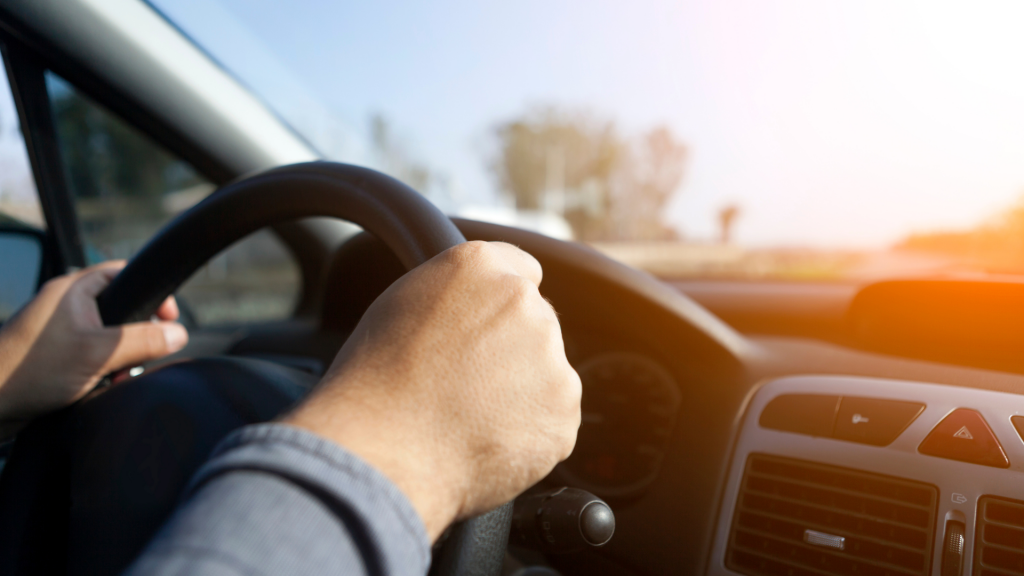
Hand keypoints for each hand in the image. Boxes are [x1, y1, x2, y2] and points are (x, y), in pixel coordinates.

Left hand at [0, 261, 187, 436]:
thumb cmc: (29, 371)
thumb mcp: (98, 353)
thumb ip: (143, 340)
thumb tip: (178, 334)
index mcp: (73, 289)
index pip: (124, 273)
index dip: (151, 294)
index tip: (169, 318)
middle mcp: (64, 304)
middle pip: (120, 308)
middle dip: (136, 335)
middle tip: (141, 354)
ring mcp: (57, 330)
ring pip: (107, 336)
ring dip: (118, 358)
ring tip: (114, 375)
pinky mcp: (53, 354)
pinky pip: (91, 355)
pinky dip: (100, 369)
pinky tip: (97, 385)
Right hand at [283, 241, 580, 540]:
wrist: (383, 447)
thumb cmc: (375, 381)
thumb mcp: (402, 304)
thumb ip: (456, 293)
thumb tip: (479, 307)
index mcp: (479, 266)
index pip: (521, 270)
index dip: (502, 306)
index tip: (490, 330)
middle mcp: (522, 301)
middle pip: (536, 323)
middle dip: (512, 352)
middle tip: (466, 385)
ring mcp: (549, 354)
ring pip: (547, 373)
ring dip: (523, 392)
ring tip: (470, 417)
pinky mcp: (563, 407)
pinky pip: (553, 417)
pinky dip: (531, 432)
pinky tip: (488, 440)